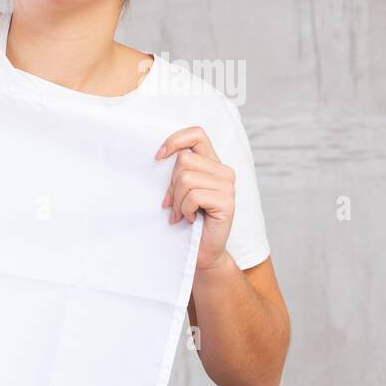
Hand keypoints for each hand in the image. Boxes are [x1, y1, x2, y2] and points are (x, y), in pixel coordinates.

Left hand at [155, 126, 234, 270]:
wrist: (202, 250)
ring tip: (182, 213)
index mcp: (212, 164)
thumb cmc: (188, 219)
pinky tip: (190, 218)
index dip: (175, 141)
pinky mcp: (227, 201)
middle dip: (171, 185)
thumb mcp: (179, 191)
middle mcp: (224, 171)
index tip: (158, 157)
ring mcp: (228, 186)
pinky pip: (193, 196)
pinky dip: (184, 210)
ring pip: (186, 179)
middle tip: (173, 204)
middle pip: (183, 161)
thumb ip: (178, 172)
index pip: (196, 135)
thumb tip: (160, 157)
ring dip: (177, 201)